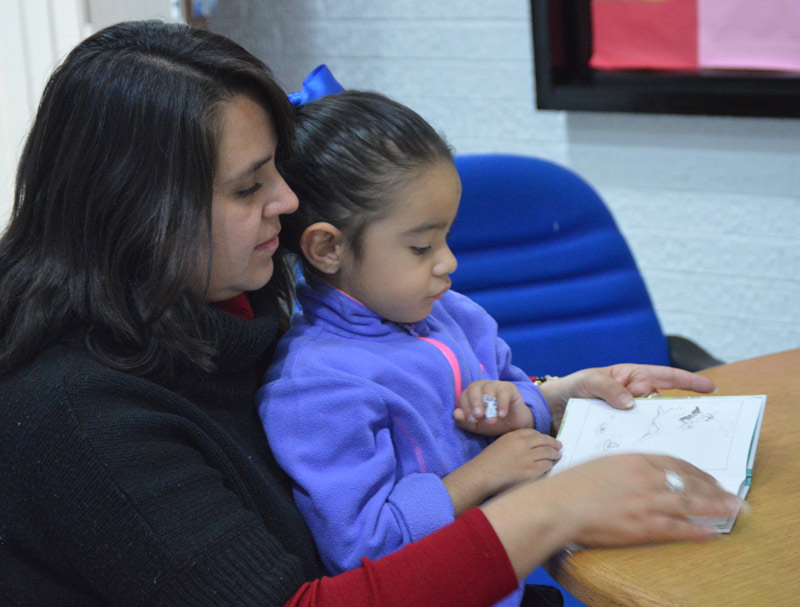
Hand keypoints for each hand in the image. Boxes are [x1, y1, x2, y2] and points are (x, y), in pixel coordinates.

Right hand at [442, 428, 561, 515]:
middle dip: (553, 443)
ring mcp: (527, 458)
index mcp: (514, 436)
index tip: (546, 440)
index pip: (534, 433)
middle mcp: (522, 444)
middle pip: (544, 440)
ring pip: (548, 453)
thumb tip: (531, 445)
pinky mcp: (530, 471)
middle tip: (559, 446)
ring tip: (558, 455)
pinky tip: (551, 465)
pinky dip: (550, 465)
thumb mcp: (501, 444)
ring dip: (555, 454)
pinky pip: (545, 466)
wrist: (482, 475)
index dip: (542, 436)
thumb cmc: (488, 462)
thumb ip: (515, 442)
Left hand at [453, 380, 533, 436]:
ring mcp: (496, 385)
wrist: (515, 428)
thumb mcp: (477, 427)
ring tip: (491, 421)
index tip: (472, 421)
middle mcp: (482, 387)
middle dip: (474, 402)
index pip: (463, 396)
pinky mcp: (509, 388)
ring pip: (488, 388)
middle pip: (473, 387)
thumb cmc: (494, 424)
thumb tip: (456, 413)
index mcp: (471, 394)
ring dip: (488, 405)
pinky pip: (503, 392)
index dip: (465, 408)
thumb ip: (464, 421)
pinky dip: (502, 404)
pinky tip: (502, 415)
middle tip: (478, 416)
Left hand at [540, 364, 716, 432]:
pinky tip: (655, 456)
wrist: (548, 411)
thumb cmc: (568, 388)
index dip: (689, 381)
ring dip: (666, 433)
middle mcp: (634, 396)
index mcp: (630, 378)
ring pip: (654, 423)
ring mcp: (628, 416)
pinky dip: (647, 445)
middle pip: (665, 404)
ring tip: (684, 445)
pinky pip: (638, 437)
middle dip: (683, 413)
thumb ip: (607, 388)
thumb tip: (630, 401)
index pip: (665, 377)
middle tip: (703, 425)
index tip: (710, 388)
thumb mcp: (586, 382)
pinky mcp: (620, 433)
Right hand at [543, 453, 740, 546]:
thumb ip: (626, 467)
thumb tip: (642, 473)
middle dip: (713, 488)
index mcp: (635, 459)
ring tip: (733, 510)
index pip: (675, 463)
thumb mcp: (602, 463)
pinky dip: (697, 531)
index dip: (696, 471)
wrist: (559, 505)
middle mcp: (646, 478)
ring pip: (690, 504)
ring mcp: (646, 502)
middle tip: (731, 494)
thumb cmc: (573, 484)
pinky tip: (711, 532)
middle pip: (688, 481)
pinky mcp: (643, 525)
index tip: (708, 478)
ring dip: (715, 507)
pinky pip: (678, 528)